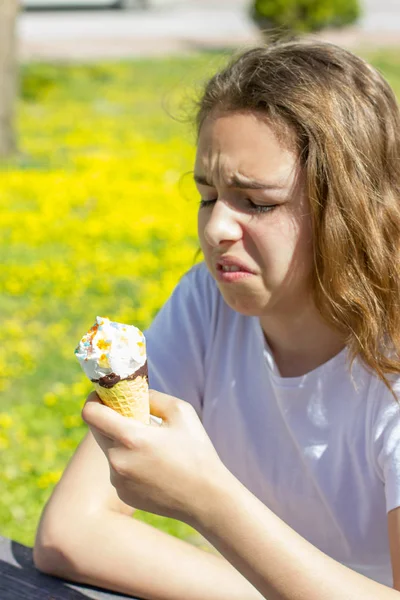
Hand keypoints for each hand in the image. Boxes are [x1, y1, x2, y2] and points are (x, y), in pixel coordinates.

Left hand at [81, 390, 228, 524]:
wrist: (206, 498)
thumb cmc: (197, 451)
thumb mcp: (181, 412)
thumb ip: (153, 397)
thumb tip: (133, 394)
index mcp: (131, 437)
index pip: (91, 413)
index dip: (94, 400)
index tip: (104, 396)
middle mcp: (118, 460)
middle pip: (97, 430)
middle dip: (110, 419)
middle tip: (132, 417)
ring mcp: (118, 480)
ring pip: (109, 449)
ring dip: (122, 442)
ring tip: (151, 447)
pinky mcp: (123, 493)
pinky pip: (118, 469)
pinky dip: (129, 462)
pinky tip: (153, 467)